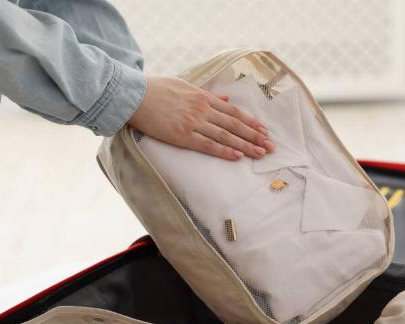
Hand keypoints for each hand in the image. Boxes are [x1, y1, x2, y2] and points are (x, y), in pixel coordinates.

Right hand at [127, 77, 274, 159]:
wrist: (134, 94)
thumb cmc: (156, 89)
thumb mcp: (185, 85)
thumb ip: (206, 94)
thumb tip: (224, 98)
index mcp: (203, 97)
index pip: (234, 112)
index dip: (251, 122)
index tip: (264, 131)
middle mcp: (202, 110)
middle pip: (235, 125)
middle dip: (255, 136)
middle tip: (270, 146)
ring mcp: (193, 122)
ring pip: (225, 136)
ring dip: (245, 145)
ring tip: (260, 153)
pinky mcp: (182, 135)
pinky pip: (207, 145)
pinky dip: (224, 151)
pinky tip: (237, 156)